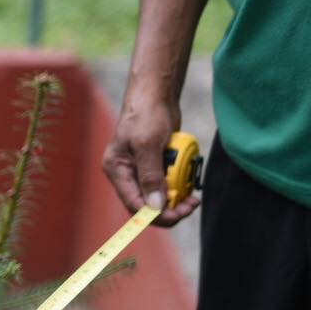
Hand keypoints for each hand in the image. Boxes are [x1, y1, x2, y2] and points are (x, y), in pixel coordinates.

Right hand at [102, 92, 199, 226]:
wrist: (156, 94)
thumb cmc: (146, 114)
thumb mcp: (148, 144)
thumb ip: (151, 176)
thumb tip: (156, 206)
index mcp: (117, 170)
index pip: (133, 203)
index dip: (154, 213)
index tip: (176, 215)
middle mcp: (127, 174)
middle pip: (145, 203)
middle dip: (168, 208)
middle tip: (190, 206)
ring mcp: (141, 170)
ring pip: (157, 196)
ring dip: (176, 199)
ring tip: (193, 197)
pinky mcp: (155, 164)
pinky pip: (166, 183)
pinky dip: (178, 186)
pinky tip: (190, 184)